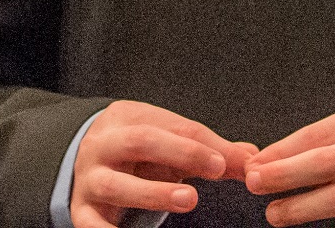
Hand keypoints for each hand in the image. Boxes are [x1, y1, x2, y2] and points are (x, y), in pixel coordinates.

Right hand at [70, 100, 253, 227]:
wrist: (82, 162)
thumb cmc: (136, 153)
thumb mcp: (168, 143)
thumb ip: (210, 151)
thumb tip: (253, 159)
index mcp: (128, 118)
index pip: (170, 126)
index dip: (200, 144)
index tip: (227, 162)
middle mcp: (105, 145)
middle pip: (140, 141)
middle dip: (180, 153)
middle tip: (216, 169)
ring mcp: (89, 178)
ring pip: (116, 184)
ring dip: (153, 193)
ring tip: (188, 200)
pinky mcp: (81, 210)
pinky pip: (90, 224)